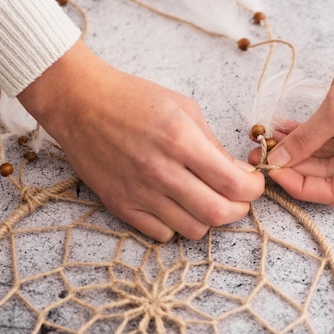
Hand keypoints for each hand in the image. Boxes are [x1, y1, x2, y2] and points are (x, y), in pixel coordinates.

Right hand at [18, 41, 264, 240]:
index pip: (233, 184)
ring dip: (208, 218)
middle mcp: (161, 171)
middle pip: (218, 214)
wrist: (79, 103)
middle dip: (239, 209)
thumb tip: (239, 173)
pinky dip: (177, 225)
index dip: (253, 189)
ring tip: (205, 199)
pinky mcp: (120, 205)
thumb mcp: (184, 108)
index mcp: (181, 141)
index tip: (253, 183)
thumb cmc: (132, 99)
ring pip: (192, 230)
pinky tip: (176, 205)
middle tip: (238, 197)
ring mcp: (139, 193)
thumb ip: (213, 144)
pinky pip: (161, 234)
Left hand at [249, 28, 333, 205]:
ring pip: (329, 159)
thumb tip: (277, 160)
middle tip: (261, 152)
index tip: (271, 170)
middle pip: (331, 176)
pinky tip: (286, 128)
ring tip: (268, 137)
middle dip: (294, 164)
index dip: (299, 185)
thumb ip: (306, 139)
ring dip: (299, 149)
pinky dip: (311, 136)